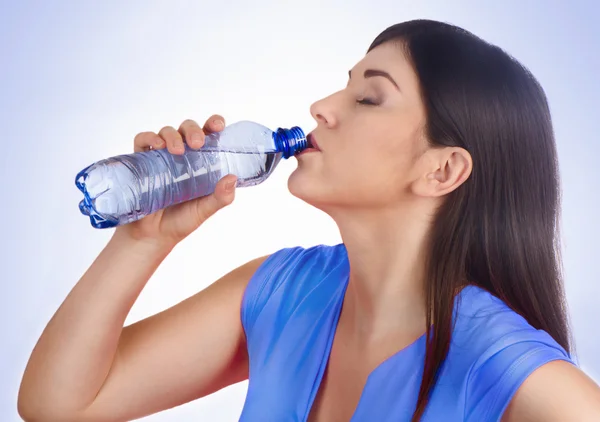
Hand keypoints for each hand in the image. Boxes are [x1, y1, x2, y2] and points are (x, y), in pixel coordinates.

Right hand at [113, 115, 236, 248]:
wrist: (152, 237)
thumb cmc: (180, 222)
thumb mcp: (205, 210)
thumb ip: (221, 197)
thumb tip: (232, 178)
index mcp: (201, 162)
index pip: (209, 135)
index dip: (213, 124)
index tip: (218, 126)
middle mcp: (182, 155)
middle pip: (187, 129)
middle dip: (193, 130)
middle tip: (197, 144)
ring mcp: (161, 157)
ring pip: (167, 132)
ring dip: (173, 135)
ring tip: (177, 150)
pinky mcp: (141, 161)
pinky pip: (143, 140)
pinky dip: (149, 138)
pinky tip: (157, 146)